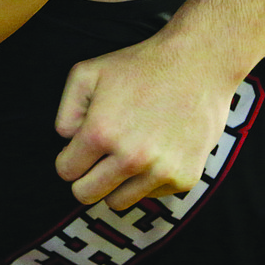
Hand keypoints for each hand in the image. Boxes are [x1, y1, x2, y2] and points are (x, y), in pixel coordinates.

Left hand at [54, 33, 235, 208]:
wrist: (199, 62)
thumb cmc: (140, 66)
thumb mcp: (87, 73)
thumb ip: (65, 111)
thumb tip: (67, 142)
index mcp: (100, 133)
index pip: (65, 171)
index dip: (69, 158)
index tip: (82, 149)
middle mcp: (130, 157)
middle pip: (86, 195)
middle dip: (86, 178)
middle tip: (98, 160)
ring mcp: (160, 171)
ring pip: (117, 202)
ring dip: (116, 183)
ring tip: (128, 154)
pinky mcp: (184, 178)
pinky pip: (151, 195)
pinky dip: (148, 179)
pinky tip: (157, 150)